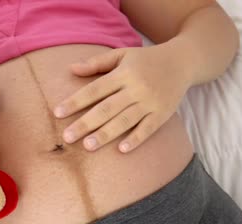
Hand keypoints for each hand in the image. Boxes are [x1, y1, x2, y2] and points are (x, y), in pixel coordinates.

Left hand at [54, 44, 191, 152]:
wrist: (183, 61)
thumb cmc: (146, 60)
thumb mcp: (122, 55)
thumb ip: (97, 63)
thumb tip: (71, 69)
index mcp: (123, 74)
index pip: (95, 89)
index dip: (76, 101)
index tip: (58, 113)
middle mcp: (136, 88)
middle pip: (106, 108)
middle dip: (85, 123)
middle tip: (67, 137)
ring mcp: (150, 102)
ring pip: (125, 121)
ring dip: (106, 134)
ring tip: (87, 146)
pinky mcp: (163, 114)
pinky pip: (148, 128)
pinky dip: (136, 139)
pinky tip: (122, 150)